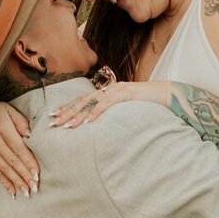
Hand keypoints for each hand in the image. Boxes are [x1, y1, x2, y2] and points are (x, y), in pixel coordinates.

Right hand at [0, 102, 40, 196]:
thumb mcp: (8, 109)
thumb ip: (20, 121)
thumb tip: (30, 136)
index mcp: (2, 128)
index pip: (18, 149)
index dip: (28, 163)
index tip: (37, 175)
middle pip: (12, 161)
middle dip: (24, 176)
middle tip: (35, 188)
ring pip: (4, 168)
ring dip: (16, 182)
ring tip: (27, 193)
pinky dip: (4, 182)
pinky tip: (12, 192)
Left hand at [52, 78, 168, 134]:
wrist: (166, 95)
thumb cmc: (148, 105)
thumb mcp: (127, 111)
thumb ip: (114, 115)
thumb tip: (103, 127)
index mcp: (106, 93)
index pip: (82, 101)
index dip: (67, 108)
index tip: (54, 116)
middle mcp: (107, 90)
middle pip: (82, 101)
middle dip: (66, 112)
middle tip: (52, 122)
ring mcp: (116, 91)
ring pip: (91, 103)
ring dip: (77, 115)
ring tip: (65, 125)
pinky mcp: (125, 95)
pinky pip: (107, 105)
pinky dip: (96, 113)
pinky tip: (87, 121)